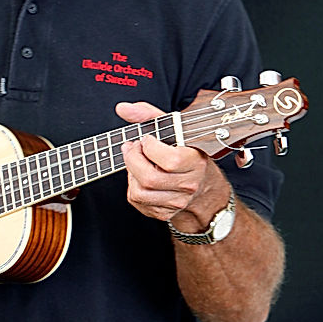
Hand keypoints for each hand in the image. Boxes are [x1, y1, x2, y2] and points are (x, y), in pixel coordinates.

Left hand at [115, 100, 228, 225]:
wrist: (200, 183)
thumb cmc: (183, 150)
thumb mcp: (172, 128)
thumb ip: (148, 115)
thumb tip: (122, 108)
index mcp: (196, 162)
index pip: (170, 161)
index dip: (150, 148)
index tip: (147, 140)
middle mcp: (189, 185)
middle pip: (150, 178)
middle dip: (133, 160)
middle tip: (132, 148)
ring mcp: (177, 202)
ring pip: (140, 193)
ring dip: (131, 174)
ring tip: (136, 162)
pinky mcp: (164, 213)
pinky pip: (137, 201)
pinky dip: (132, 186)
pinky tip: (139, 176)